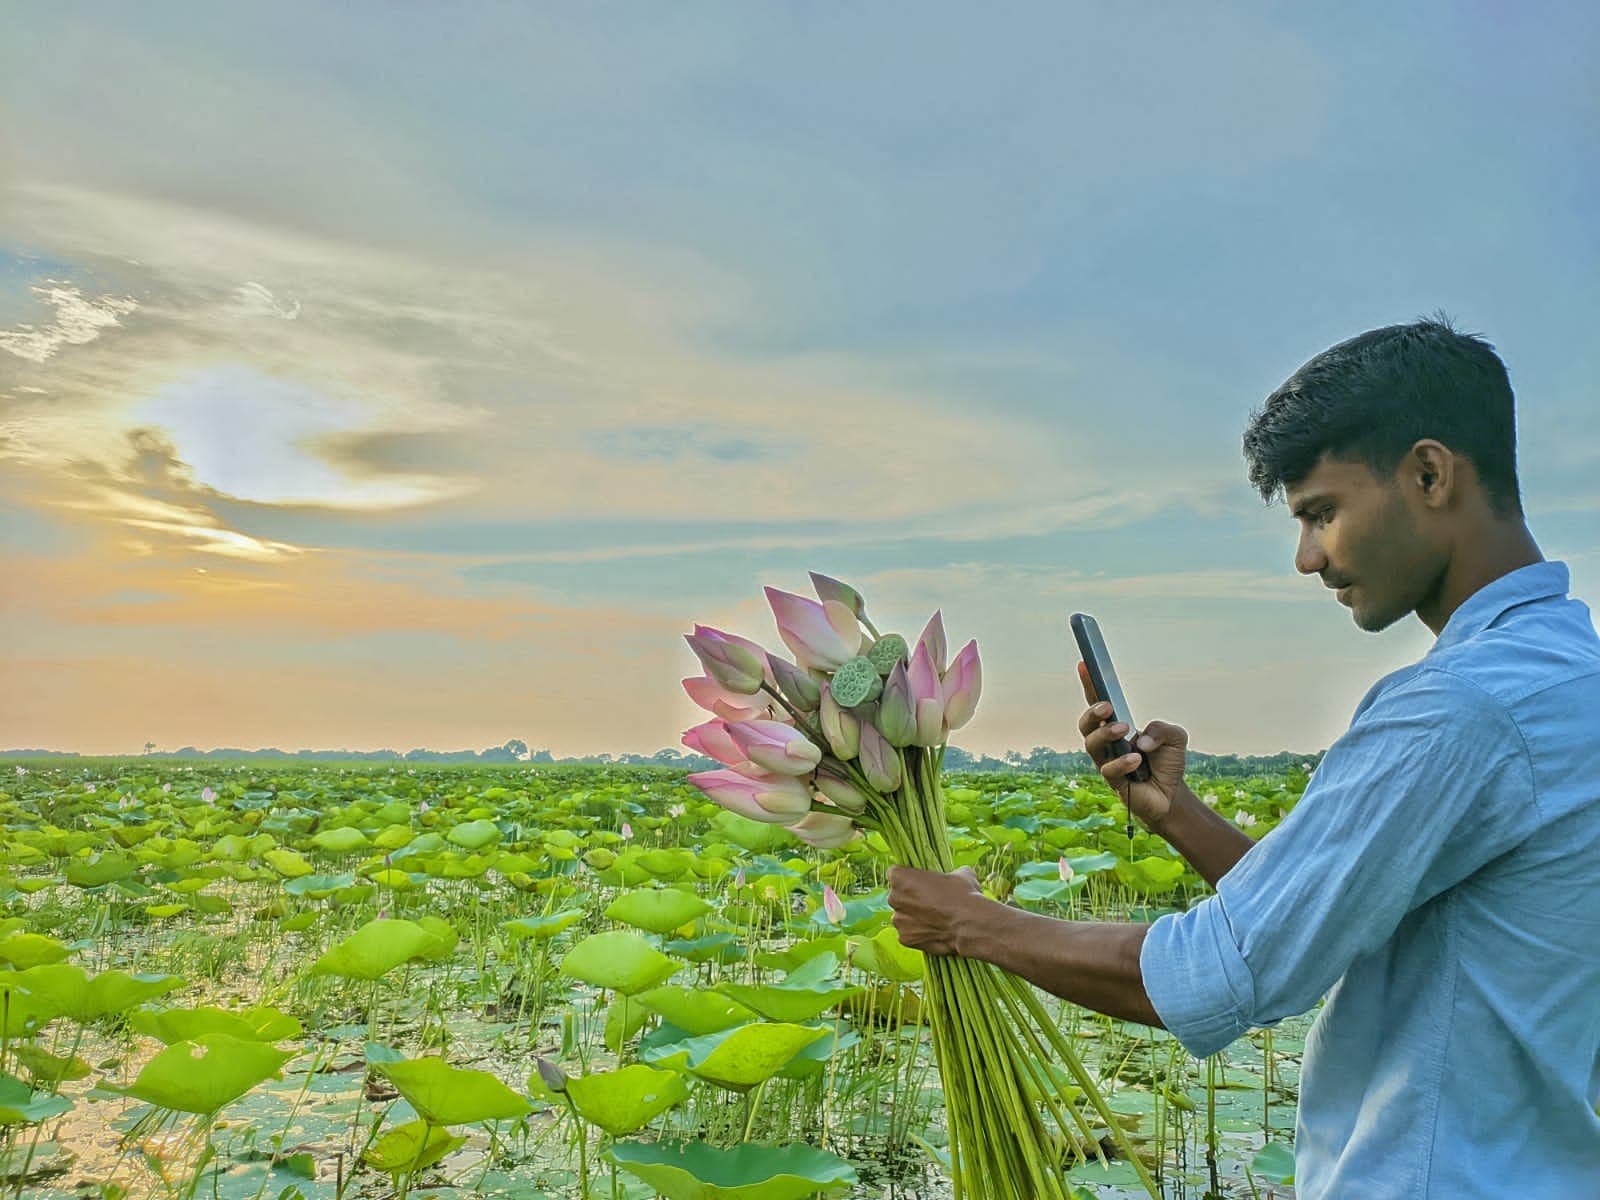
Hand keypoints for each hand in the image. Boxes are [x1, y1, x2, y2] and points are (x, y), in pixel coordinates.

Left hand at [886, 865, 985, 956]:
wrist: (970, 924)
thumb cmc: (962, 895)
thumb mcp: (959, 874)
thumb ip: (949, 873)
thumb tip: (957, 874)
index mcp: (899, 877)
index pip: (896, 874)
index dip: (910, 878)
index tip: (921, 883)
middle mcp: (893, 898)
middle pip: (898, 896)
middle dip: (910, 899)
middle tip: (930, 902)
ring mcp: (898, 920)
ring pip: (902, 916)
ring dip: (913, 917)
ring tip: (934, 919)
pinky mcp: (904, 938)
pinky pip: (909, 933)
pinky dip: (918, 933)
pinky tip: (934, 931)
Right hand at [1076, 660, 1187, 831]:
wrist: (1172, 795)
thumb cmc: (1167, 762)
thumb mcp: (1175, 737)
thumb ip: (1162, 729)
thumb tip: (1141, 739)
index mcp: (1116, 727)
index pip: (1099, 704)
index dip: (1090, 684)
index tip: (1085, 664)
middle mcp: (1106, 744)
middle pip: (1086, 726)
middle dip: (1092, 714)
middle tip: (1107, 707)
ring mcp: (1107, 763)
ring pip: (1092, 746)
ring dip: (1106, 734)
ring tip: (1124, 729)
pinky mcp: (1114, 783)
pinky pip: (1109, 771)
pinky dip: (1122, 762)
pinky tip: (1136, 759)